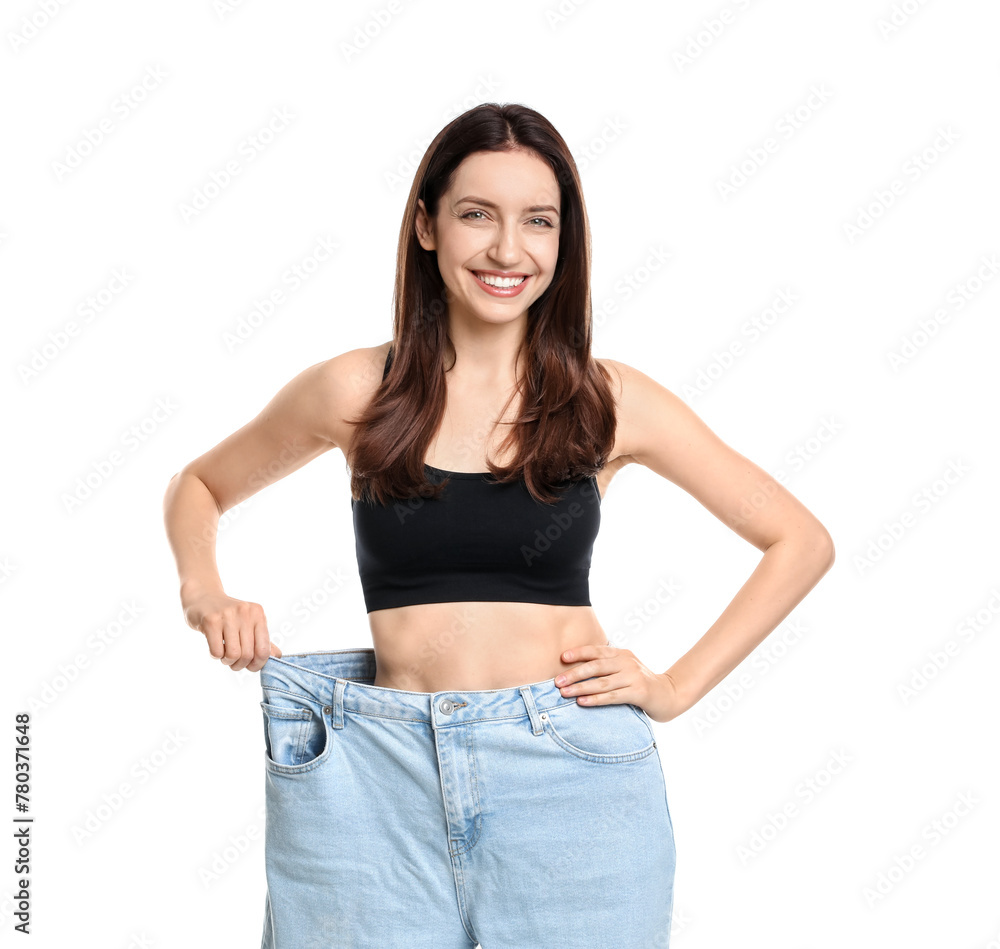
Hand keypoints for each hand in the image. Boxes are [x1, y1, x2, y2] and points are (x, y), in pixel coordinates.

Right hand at [183, 591, 280, 672]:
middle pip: (248, 654)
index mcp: (258, 614)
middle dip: (239, 665)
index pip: (264, 649)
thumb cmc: (229, 616)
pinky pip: (217, 651)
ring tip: (224, 655)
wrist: (204, 598)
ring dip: (227, 661)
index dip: (257, 664)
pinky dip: (215, 656)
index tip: (250, 667)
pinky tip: (214, 647)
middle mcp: (245, 612)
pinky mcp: (211, 620)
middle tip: (233, 662)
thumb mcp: (249, 623)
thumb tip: (277, 656)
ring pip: (233, 654)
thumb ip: (262, 640)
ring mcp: (228, 615)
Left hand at [554, 643, 685, 722]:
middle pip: (596, 666)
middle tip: (557, 681)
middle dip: (575, 673)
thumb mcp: (624, 668)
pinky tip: (582, 702)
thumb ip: (607, 667)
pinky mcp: (639, 692)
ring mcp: (634, 677)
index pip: (596, 650)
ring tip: (565, 693)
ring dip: (581, 688)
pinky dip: (596, 699)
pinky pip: (613, 696)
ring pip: (602, 682)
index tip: (562, 658)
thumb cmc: (639, 683)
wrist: (668, 695)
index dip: (579, 653)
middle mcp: (627, 662)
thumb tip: (575, 670)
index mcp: (621, 654)